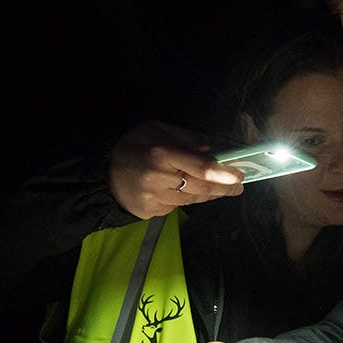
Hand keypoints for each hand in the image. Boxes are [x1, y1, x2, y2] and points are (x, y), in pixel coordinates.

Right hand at [107, 120, 243, 217]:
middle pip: (201, 188)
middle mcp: (159, 179)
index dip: (224, 174)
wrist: (103, 173)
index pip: (200, 167)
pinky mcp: (151, 212)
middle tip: (238, 186)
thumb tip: (213, 150)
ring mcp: (154, 199)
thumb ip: (187, 139)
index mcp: (161, 154)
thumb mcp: (157, 130)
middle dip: (224, 188)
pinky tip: (191, 192)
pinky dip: (188, 199)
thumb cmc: (134, 146)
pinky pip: (177, 207)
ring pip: (192, 200)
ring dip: (210, 195)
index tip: (239, 175)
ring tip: (223, 189)